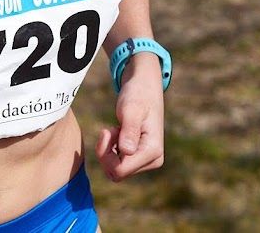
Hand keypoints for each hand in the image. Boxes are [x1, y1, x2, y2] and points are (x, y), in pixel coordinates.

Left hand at [95, 57, 164, 180]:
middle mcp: (153, 160)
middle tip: (108, 129)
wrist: (144, 85)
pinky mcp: (140, 158)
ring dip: (109, 151)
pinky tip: (118, 132)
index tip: (106, 130)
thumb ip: (129, 130)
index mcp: (153, 151)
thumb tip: (126, 151)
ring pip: (116, 170)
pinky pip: (118, 164)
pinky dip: (112, 150)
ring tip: (115, 129)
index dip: (105, 154)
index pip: (120, 170)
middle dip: (106, 153)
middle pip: (116, 173)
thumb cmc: (137, 94)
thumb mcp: (130, 109)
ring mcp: (147, 160)